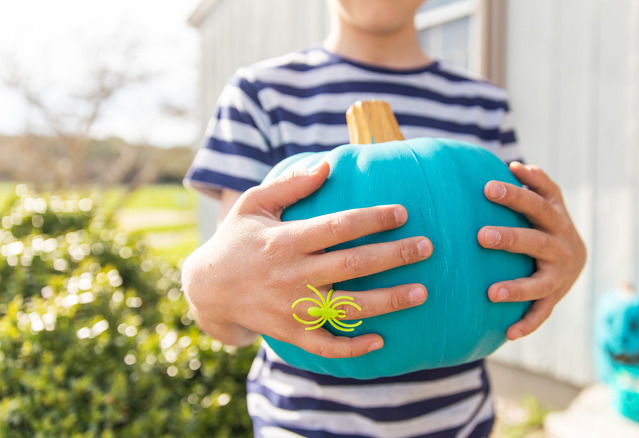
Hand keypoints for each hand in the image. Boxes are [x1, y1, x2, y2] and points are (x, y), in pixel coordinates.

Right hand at [181, 161, 431, 357]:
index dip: (372, 219)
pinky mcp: (291, 332)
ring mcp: (292, 307)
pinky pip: (325, 345)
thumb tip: (328, 165)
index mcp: (285, 240)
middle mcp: (292, 274)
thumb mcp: (253, 204)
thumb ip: (290, 184)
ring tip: (421, 293)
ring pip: (347, 307)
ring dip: (387, 302)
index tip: (402, 212)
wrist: (207, 289)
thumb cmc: (237, 239)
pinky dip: (352, 347)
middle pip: (352, 265)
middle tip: (427, 248)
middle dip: (393, 256)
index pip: (337, 226)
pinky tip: (381, 340)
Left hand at [477, 162, 585, 339]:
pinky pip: (542, 314)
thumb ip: (537, 182)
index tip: (488, 188)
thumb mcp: (550, 200)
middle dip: (510, 238)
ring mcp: (560, 276)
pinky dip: (527, 324)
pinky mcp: (555, 298)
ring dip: (517, 288)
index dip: (516, 195)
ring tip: (491, 293)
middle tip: (481, 236)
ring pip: (539, 284)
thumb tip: (515, 165)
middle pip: (536, 242)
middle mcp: (562, 247)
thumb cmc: (549, 222)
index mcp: (557, 219)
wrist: (576, 260)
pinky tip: (508, 334)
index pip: (537, 203)